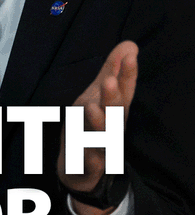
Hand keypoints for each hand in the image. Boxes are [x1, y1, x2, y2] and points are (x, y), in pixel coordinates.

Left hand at [57, 40, 137, 214]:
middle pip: (115, 110)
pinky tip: (91, 154)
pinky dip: (91, 157)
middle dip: (113, 96)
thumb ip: (113, 71)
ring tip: (92, 108)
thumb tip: (129, 44)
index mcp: (113, 109)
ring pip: (102, 135)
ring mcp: (101, 146)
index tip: (130, 52)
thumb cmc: (94, 127)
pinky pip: (90, 162)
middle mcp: (111, 126)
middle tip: (109, 79)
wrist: (84, 170)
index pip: (123, 89)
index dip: (127, 73)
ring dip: (99, 122)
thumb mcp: (102, 98)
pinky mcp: (89, 165)